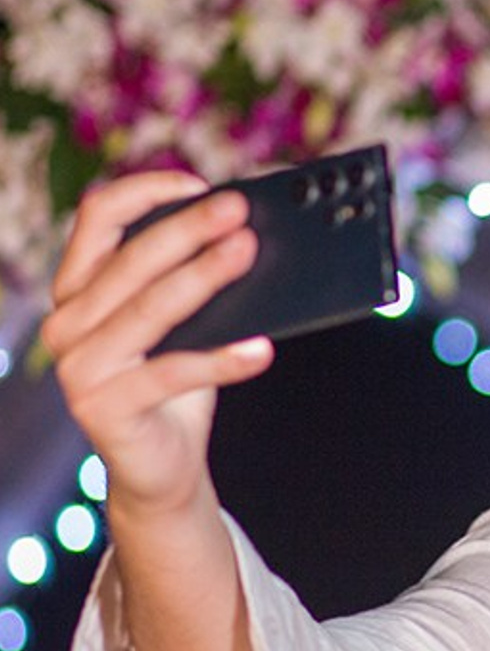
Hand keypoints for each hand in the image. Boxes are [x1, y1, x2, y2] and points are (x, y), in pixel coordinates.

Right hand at [43, 170, 272, 518]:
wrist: (161, 467)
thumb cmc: (175, 387)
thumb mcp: (182, 327)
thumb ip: (194, 284)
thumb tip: (249, 236)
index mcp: (78, 291)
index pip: (98, 221)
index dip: (145, 194)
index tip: (199, 182)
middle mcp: (67, 323)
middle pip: (132, 261)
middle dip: (190, 229)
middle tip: (240, 211)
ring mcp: (79, 367)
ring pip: (151, 309)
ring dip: (204, 277)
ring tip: (249, 253)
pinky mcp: (103, 408)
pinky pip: (173, 373)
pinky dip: (222, 359)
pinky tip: (261, 349)